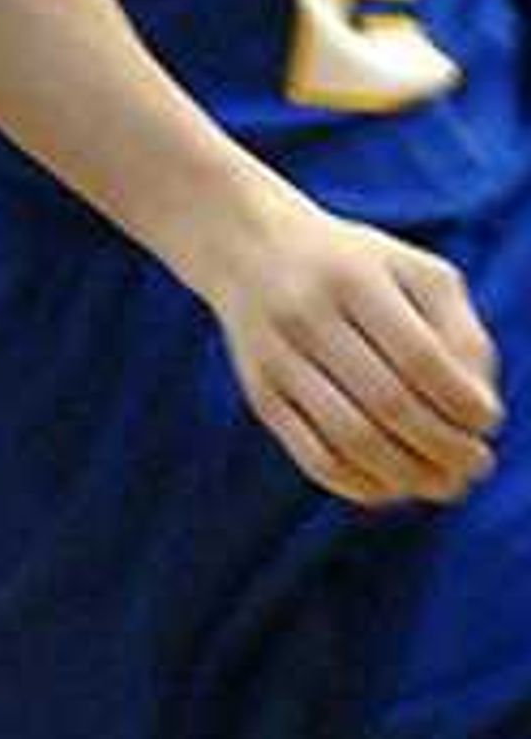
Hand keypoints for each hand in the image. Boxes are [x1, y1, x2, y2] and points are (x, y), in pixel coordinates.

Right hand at [198, 182, 501, 506]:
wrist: (249, 251)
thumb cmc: (355, 266)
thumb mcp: (414, 271)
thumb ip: (458, 330)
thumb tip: (480, 409)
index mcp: (355, 279)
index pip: (419, 356)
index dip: (460, 399)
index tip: (488, 423)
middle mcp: (308, 317)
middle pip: (387, 402)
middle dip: (443, 446)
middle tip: (477, 466)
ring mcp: (278, 361)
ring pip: (350, 437)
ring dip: (407, 474)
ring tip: (443, 484)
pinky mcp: (260, 396)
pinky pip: (313, 455)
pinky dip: (360, 483)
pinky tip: (393, 487)